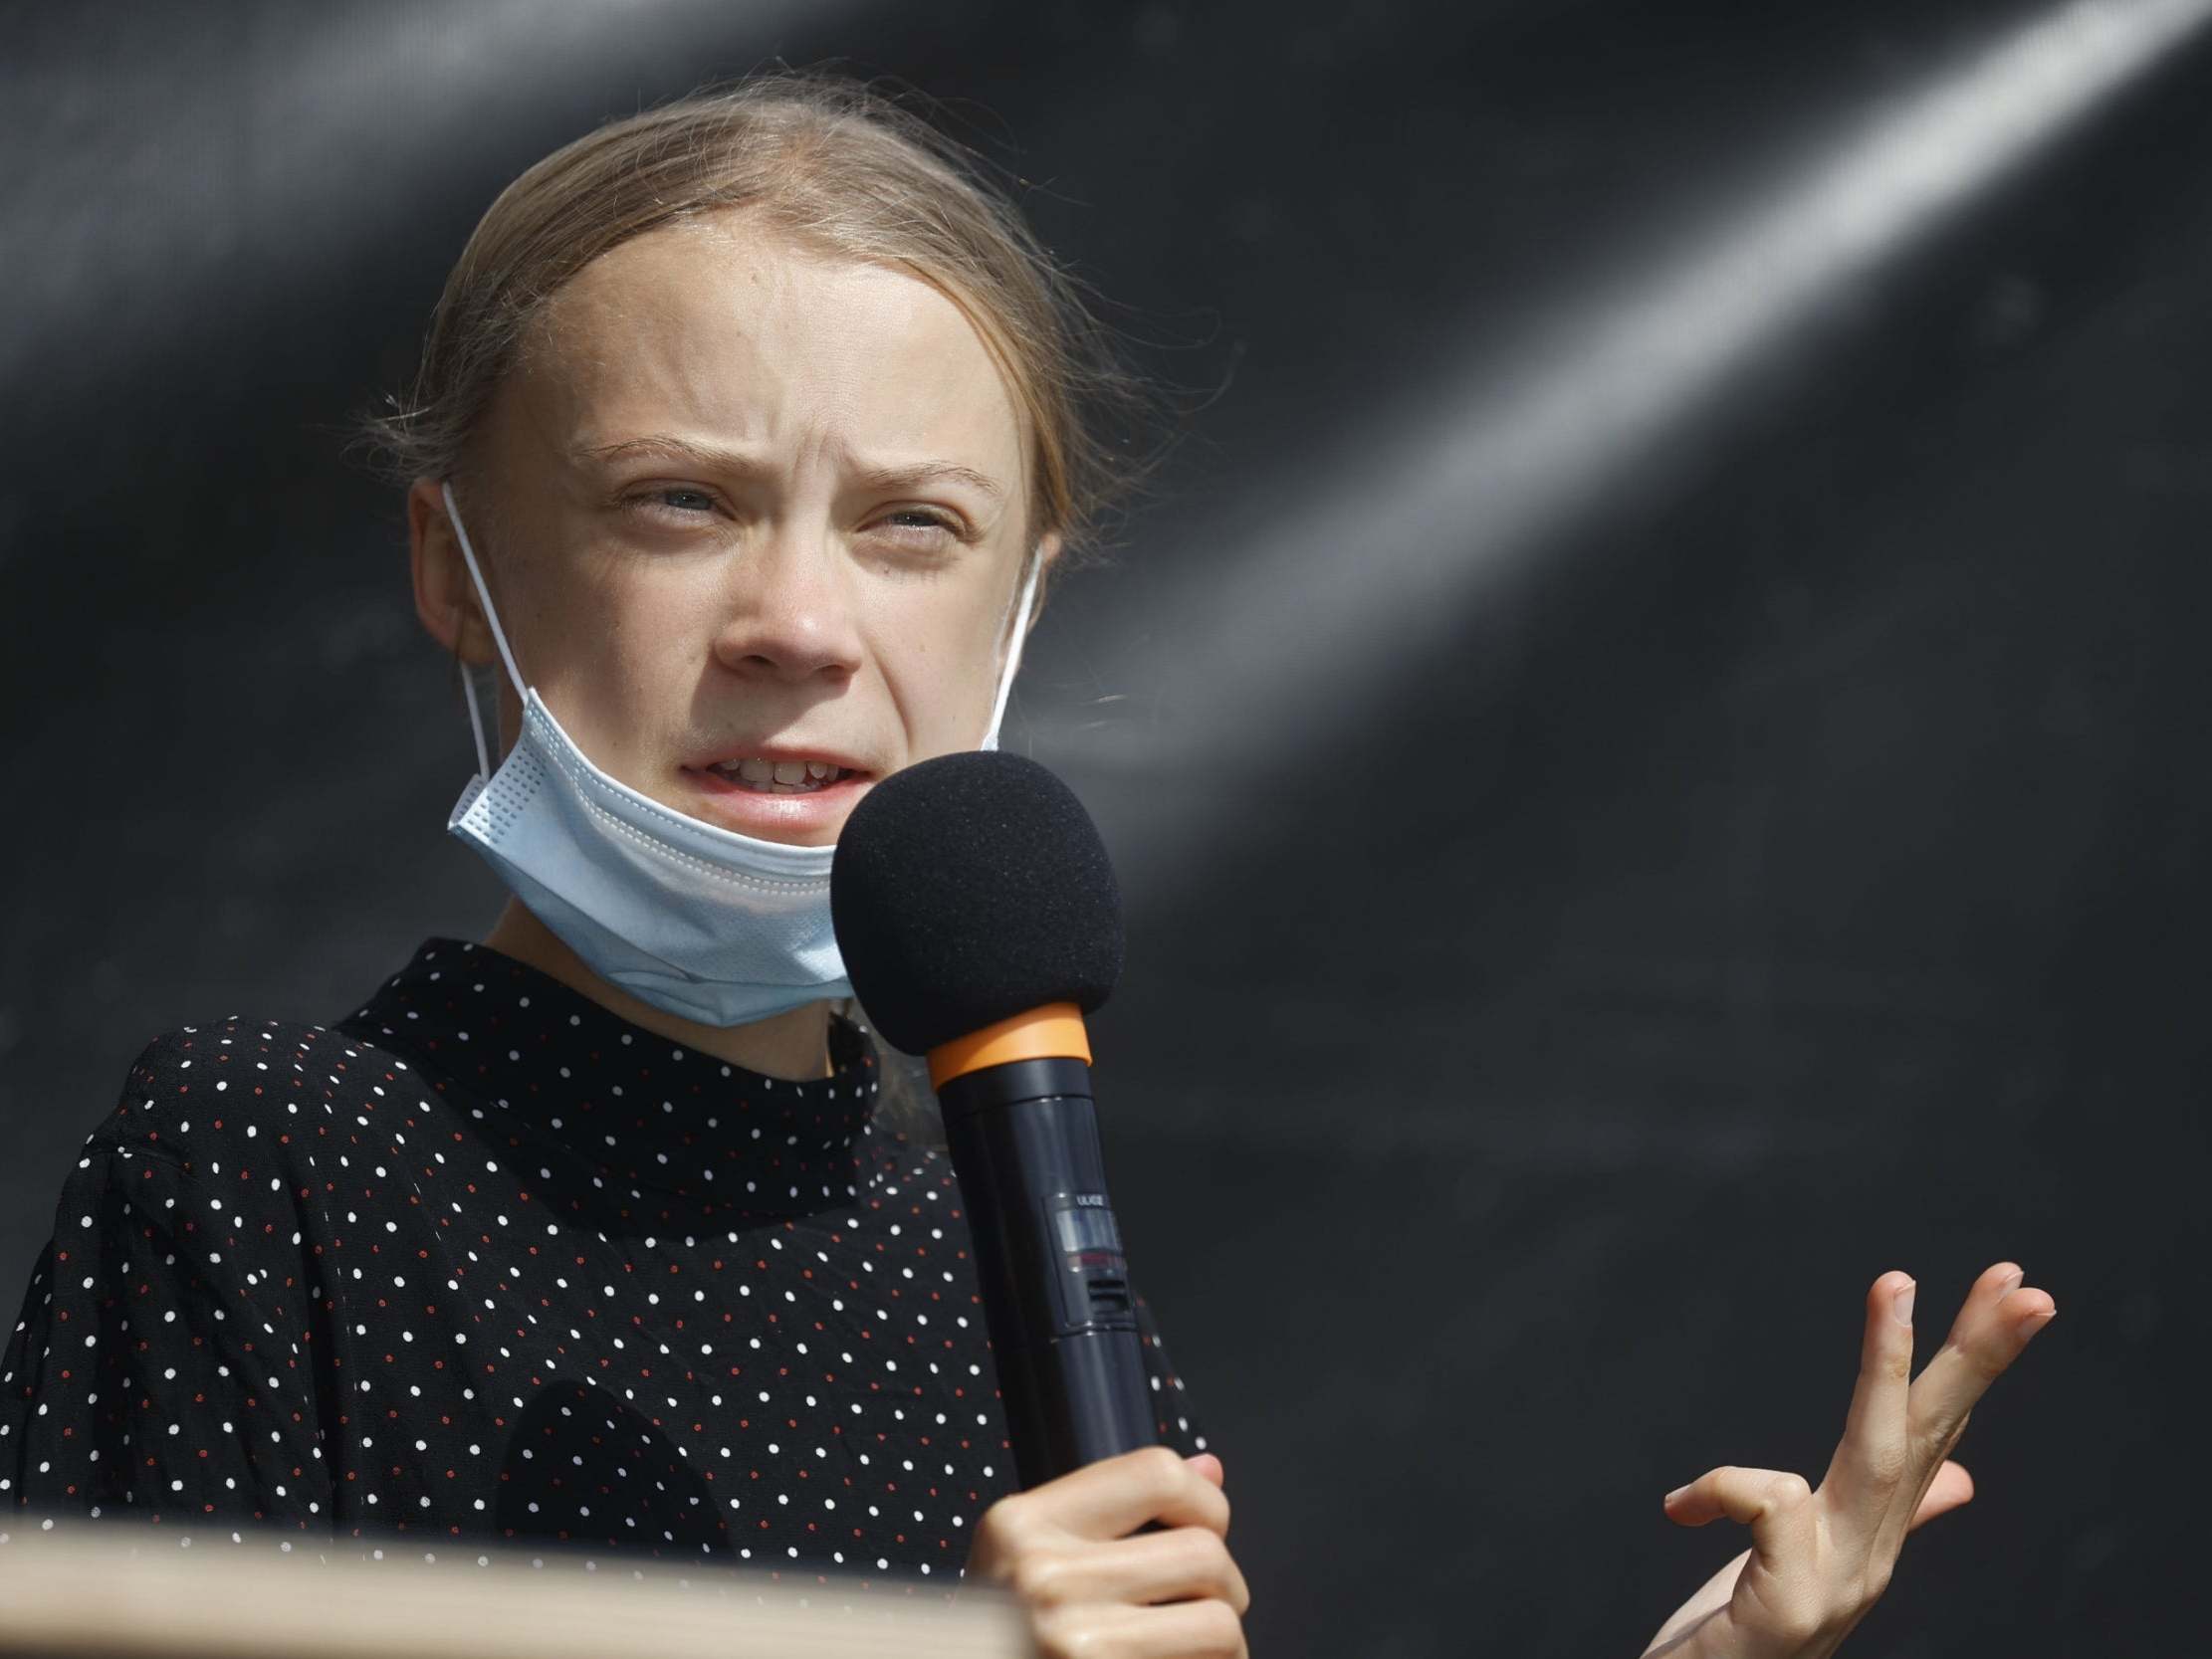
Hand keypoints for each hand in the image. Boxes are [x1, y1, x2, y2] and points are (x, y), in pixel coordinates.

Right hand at [965, 1445, 1250, 1656]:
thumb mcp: (1028, 1563)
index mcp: (1020, 1525)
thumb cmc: (1002, 1638)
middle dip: (1225, 1588)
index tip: (1208, 1528)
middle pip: (1202, 1552)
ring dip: (1225, 1644)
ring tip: (1198, 1652)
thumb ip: (1114, 1514)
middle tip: (1209, 1609)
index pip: (1155, 1473)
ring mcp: (1070, 1641)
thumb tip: (1209, 1470)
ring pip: (1217, 1623)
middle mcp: (1041, 1577)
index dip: (1205, 1502)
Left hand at [1640, 1260, 2055, 1657]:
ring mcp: (1839, 1583)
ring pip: (1877, 1453)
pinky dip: (1720, 1488)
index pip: (1936, 1428)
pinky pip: (1767, 1503)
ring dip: (1888, 1360)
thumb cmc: (1748, 1633)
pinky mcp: (1791, 1608)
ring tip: (1897, 1279)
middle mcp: (1870, 1555)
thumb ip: (1881, 1513)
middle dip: (1978, 1354)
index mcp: (1874, 1530)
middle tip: (2025, 1282)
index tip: (2011, 1282)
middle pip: (1930, 1434)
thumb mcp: (1809, 1556)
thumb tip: (1963, 1474)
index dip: (1976, 1359)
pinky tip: (1679, 1509)